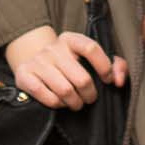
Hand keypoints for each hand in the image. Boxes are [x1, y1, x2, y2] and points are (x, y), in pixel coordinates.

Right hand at [4, 25, 125, 107]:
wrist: (33, 61)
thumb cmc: (69, 63)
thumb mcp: (90, 58)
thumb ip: (114, 65)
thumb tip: (119, 81)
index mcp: (71, 39)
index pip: (91, 48)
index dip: (104, 67)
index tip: (107, 80)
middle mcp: (53, 48)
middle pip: (81, 78)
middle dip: (90, 94)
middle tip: (89, 98)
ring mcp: (38, 61)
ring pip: (65, 91)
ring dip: (75, 103)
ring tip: (76, 102)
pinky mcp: (25, 75)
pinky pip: (48, 97)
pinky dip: (57, 104)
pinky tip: (60, 102)